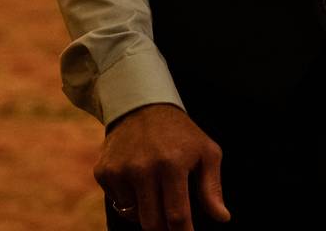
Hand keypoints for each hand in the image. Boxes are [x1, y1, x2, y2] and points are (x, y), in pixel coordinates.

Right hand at [96, 103, 230, 229]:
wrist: (141, 107)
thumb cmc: (181, 134)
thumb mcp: (206, 152)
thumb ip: (212, 187)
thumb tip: (222, 218)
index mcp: (172, 164)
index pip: (176, 215)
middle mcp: (143, 168)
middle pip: (152, 223)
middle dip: (165, 229)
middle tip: (173, 223)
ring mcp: (120, 171)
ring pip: (134, 216)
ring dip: (147, 212)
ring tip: (157, 188)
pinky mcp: (103, 172)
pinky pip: (119, 203)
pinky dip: (131, 199)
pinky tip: (138, 179)